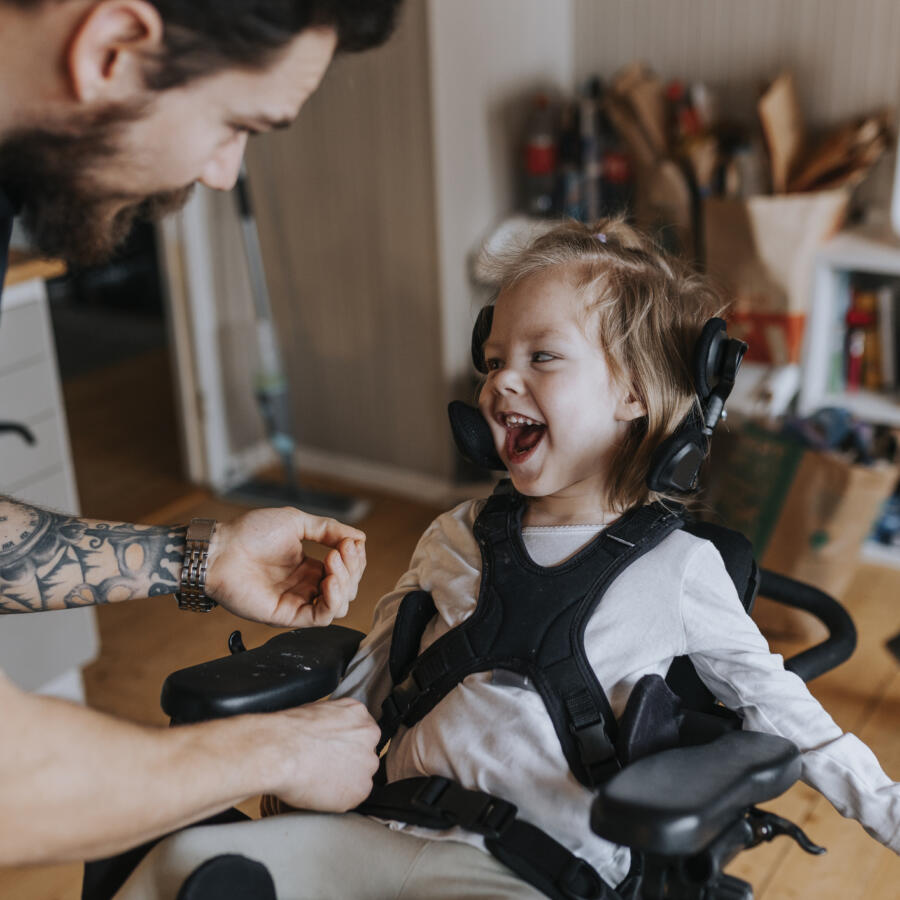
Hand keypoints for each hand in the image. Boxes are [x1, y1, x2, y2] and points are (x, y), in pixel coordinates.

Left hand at [204, 507, 365, 627]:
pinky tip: (330, 581)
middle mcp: (305, 586)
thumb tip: (360, 537)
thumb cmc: (249, 532)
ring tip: (333, 562)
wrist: (220, 549)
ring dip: (345, 583)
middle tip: (341, 550)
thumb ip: (328, 529)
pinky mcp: (288, 615)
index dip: (354, 558)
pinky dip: (333, 601)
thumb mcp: (295, 522)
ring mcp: (297, 601)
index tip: (350, 542)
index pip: (346, 571)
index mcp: (308, 567)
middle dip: (352, 568)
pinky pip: (322, 618)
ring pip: (340, 605)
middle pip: (347, 588)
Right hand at [264, 698, 380, 810]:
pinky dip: (339, 798)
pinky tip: (321, 791)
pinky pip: (352, 797)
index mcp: (358, 714)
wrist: (281, 752)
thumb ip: (334, 722)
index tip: (335, 751)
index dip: (346, 744)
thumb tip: (330, 732)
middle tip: (326, 766)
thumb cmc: (291, 732)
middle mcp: (369, 737)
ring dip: (345, 780)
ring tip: (320, 779)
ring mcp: (367, 764)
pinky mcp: (359, 790)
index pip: (361, 732)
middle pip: (364, 753)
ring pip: (360, 776)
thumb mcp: (317, 711)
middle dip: (349, 761)